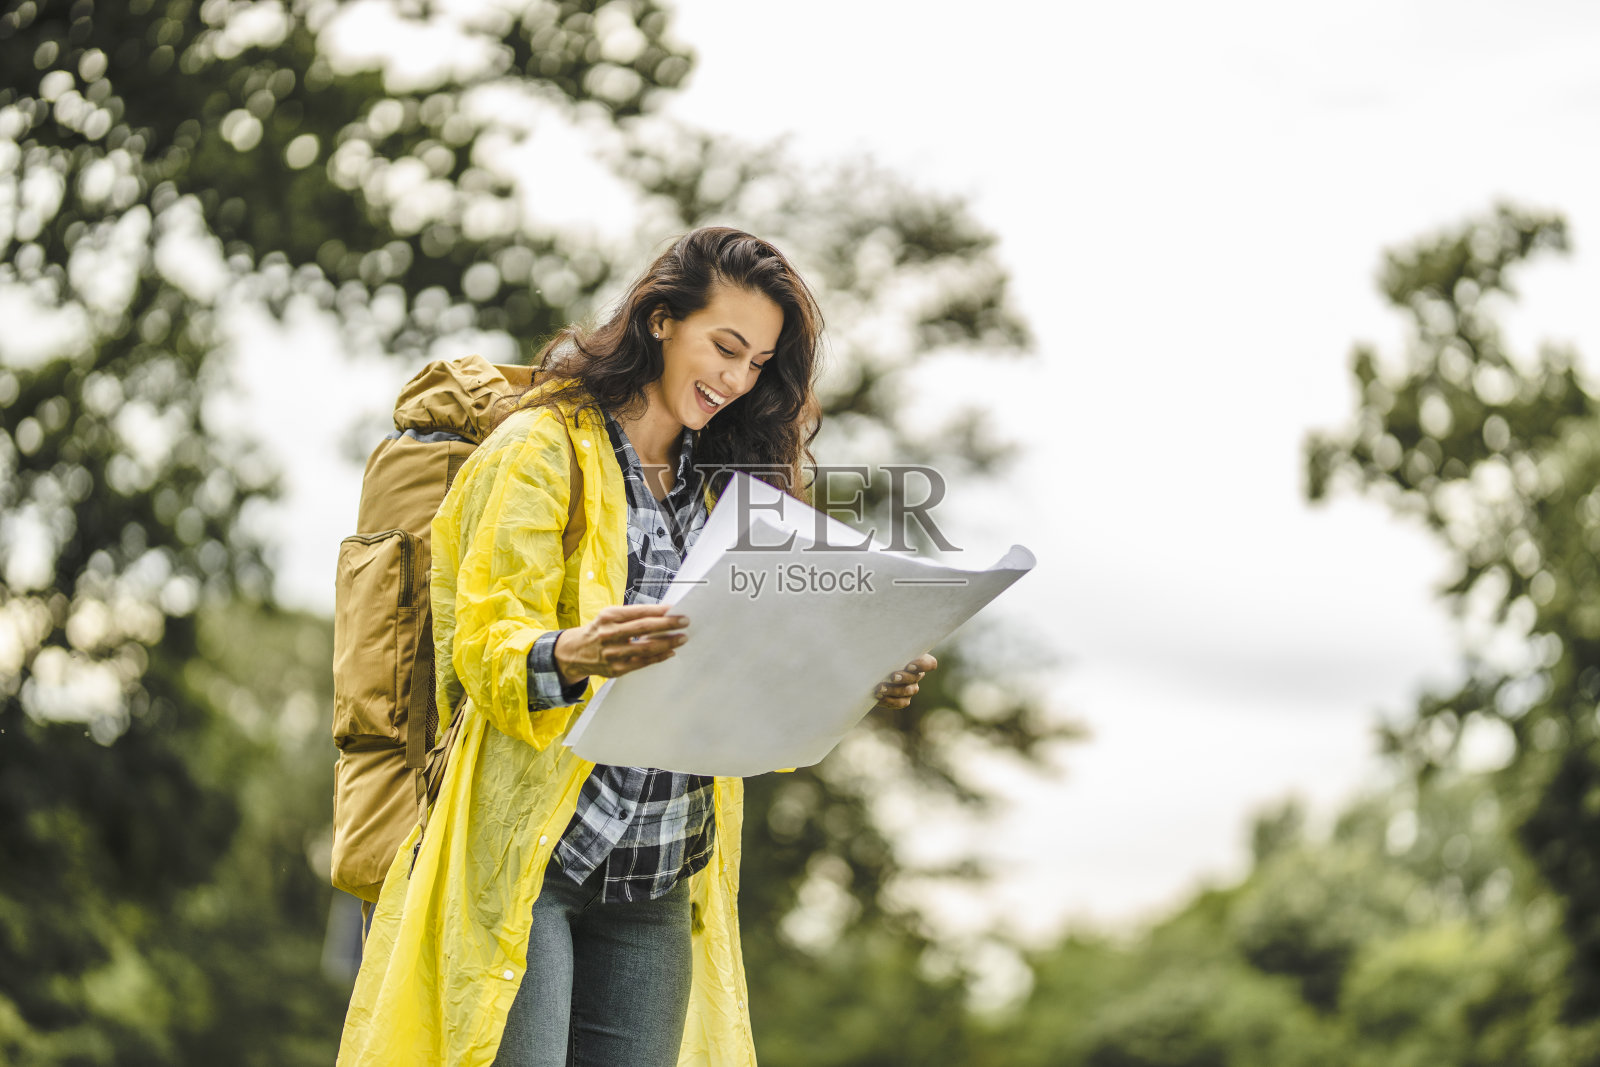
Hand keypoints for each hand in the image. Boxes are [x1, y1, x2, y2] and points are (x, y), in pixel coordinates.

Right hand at [554, 604, 687, 683]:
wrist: (576, 652)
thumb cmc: (599, 630)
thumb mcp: (610, 616)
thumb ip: (632, 615)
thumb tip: (662, 613)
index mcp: (609, 616)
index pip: (639, 611)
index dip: (659, 610)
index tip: (675, 609)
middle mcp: (609, 634)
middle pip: (644, 628)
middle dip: (667, 624)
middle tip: (684, 621)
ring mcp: (612, 653)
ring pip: (646, 648)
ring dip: (667, 642)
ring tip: (682, 637)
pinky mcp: (616, 669)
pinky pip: (642, 663)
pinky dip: (659, 657)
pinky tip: (670, 652)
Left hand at [871, 652, 936, 710]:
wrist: (870, 671)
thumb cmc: (879, 655)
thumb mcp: (883, 648)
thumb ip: (887, 647)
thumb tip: (879, 643)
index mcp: (916, 660)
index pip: (929, 663)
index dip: (922, 665)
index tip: (908, 665)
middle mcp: (916, 675)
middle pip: (915, 678)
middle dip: (904, 678)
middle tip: (892, 677)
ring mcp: (910, 689)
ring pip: (908, 691)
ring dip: (893, 690)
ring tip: (880, 688)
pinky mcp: (902, 700)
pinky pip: (900, 703)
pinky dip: (889, 700)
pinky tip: (879, 696)